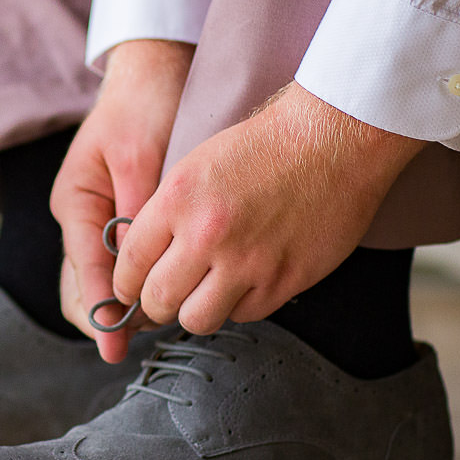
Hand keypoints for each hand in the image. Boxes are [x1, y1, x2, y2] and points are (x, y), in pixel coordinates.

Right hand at [50, 39, 193, 361]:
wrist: (156, 70)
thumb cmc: (146, 105)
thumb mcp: (141, 156)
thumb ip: (137, 212)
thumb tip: (138, 267)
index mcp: (75, 203)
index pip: (83, 271)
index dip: (100, 311)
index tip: (116, 346)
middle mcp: (81, 219)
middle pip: (82, 287)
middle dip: (106, 318)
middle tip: (138, 343)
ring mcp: (99, 221)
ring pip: (101, 282)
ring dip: (122, 308)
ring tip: (156, 327)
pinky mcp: (122, 220)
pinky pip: (123, 265)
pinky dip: (137, 286)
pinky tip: (164, 298)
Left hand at [112, 81, 425, 334]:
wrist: (334, 140)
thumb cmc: (266, 146)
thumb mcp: (197, 166)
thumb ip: (167, 215)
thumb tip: (145, 260)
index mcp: (178, 199)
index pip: (131, 262)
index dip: (125, 282)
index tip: (129, 288)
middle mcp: (208, 234)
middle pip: (158, 300)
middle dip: (154, 304)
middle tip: (163, 298)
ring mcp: (248, 262)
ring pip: (197, 319)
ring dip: (194, 310)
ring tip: (202, 294)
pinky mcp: (284, 280)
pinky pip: (243, 315)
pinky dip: (238, 305)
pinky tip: (244, 282)